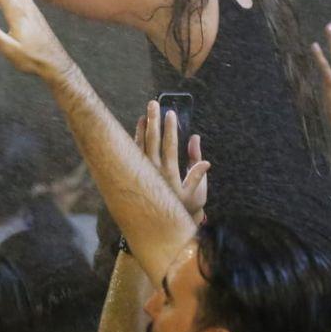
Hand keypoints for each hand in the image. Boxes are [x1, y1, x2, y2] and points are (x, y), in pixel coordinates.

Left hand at [135, 100, 209, 223]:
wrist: (165, 228)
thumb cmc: (185, 208)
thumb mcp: (196, 191)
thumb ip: (197, 169)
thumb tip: (198, 145)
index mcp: (168, 174)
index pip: (169, 145)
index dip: (170, 128)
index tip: (171, 113)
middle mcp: (153, 172)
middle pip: (151, 141)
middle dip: (153, 121)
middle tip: (154, 104)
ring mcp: (142, 174)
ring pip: (139, 146)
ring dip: (141, 129)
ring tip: (143, 114)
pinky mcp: (136, 177)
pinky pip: (132, 155)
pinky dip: (133, 141)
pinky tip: (135, 130)